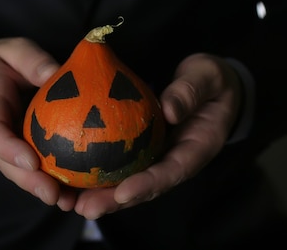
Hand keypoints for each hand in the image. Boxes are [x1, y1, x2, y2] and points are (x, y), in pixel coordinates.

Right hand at [0, 37, 77, 209]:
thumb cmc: (0, 61)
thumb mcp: (14, 50)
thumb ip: (31, 60)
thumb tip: (57, 73)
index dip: (9, 149)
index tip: (31, 160)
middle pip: (7, 163)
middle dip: (29, 181)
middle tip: (53, 194)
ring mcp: (8, 144)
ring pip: (21, 172)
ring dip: (42, 188)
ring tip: (68, 202)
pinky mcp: (24, 148)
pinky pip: (35, 167)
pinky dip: (53, 181)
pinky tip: (76, 194)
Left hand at [73, 53, 242, 218]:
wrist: (212, 85)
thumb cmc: (211, 80)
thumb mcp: (207, 77)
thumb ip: (190, 91)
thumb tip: (169, 110)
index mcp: (198, 146)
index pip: (173, 171)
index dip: (148, 184)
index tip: (123, 193)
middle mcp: (177, 158)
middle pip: (147, 185)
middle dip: (116, 201)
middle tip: (88, 208)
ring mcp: (160, 156)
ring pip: (131, 180)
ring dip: (104, 194)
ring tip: (74, 203)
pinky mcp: (145, 150)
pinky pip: (123, 164)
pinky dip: (101, 172)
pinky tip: (74, 176)